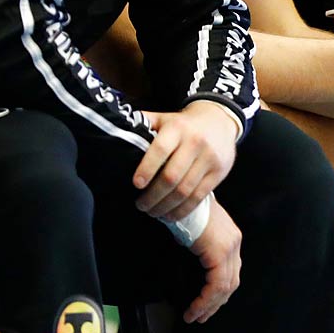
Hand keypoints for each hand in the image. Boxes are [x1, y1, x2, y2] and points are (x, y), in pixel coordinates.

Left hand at [133, 101, 239, 218]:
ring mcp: (209, 159)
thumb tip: (114, 132)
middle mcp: (195, 143)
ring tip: (153, 212)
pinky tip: (170, 214)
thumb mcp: (164, 118)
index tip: (136, 184)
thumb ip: (143, 124)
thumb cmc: (183, 124)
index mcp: (177, 128)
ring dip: (166, 206)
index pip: (160, 150)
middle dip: (153, 196)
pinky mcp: (218, 173)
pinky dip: (182, 210)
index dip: (146, 168)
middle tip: (140, 205)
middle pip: (172, 176)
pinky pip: (199, 197)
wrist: (220, 121)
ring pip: (185, 190)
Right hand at [182, 197, 240, 322]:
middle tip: (200, 317)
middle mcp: (234, 243)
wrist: (178, 195)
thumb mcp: (196, 234)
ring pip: (224, 287)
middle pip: (230, 282)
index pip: (230, 273)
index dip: (218, 294)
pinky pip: (216, 285)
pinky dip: (205, 300)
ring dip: (209, 306)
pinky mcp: (219, 252)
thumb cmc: (182, 212)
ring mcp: (229, 247)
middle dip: (215, 304)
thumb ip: (202, 250)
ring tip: (194, 316)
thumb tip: (196, 271)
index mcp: (231, 239)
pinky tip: (193, 309)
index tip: (204, 307)